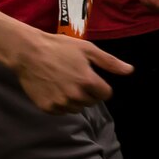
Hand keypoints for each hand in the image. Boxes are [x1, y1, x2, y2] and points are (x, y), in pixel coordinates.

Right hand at [10, 32, 130, 113]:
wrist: (28, 53)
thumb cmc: (59, 47)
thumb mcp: (88, 49)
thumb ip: (110, 62)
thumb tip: (130, 70)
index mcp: (88, 81)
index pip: (106, 94)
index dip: (100, 86)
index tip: (90, 76)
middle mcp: (75, 95)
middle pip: (92, 102)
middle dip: (88, 92)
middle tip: (75, 77)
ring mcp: (61, 103)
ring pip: (77, 108)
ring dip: (75, 99)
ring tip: (64, 82)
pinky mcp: (48, 108)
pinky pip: (61, 111)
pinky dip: (60, 103)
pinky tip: (54, 89)